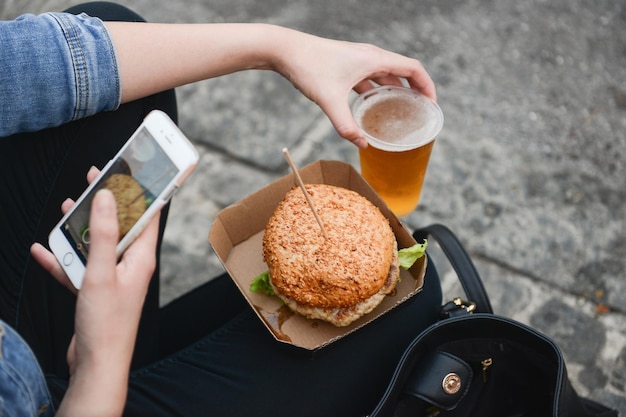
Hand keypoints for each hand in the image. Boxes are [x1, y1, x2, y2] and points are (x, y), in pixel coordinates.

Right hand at [30, 167, 159, 416]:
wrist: (96, 364)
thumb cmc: (106, 323)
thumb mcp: (102, 272)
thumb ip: (105, 234)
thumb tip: (108, 197)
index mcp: (142, 258)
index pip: (147, 215)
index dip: (139, 191)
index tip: (128, 171)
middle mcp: (131, 265)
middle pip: (121, 226)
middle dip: (106, 204)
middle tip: (92, 182)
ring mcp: (114, 278)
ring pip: (98, 245)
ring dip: (82, 229)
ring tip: (68, 210)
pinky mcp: (97, 291)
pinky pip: (80, 268)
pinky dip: (63, 259)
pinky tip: (43, 251)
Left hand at [270, 30, 436, 147]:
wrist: (285, 50)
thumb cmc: (308, 67)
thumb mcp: (329, 100)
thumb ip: (346, 125)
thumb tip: (362, 145)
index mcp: (374, 59)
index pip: (413, 69)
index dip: (427, 86)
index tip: (432, 104)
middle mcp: (370, 56)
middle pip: (402, 72)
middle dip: (414, 91)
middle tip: (420, 113)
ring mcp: (358, 60)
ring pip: (385, 75)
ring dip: (396, 91)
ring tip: (401, 112)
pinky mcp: (346, 66)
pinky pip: (370, 78)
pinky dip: (376, 91)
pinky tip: (372, 108)